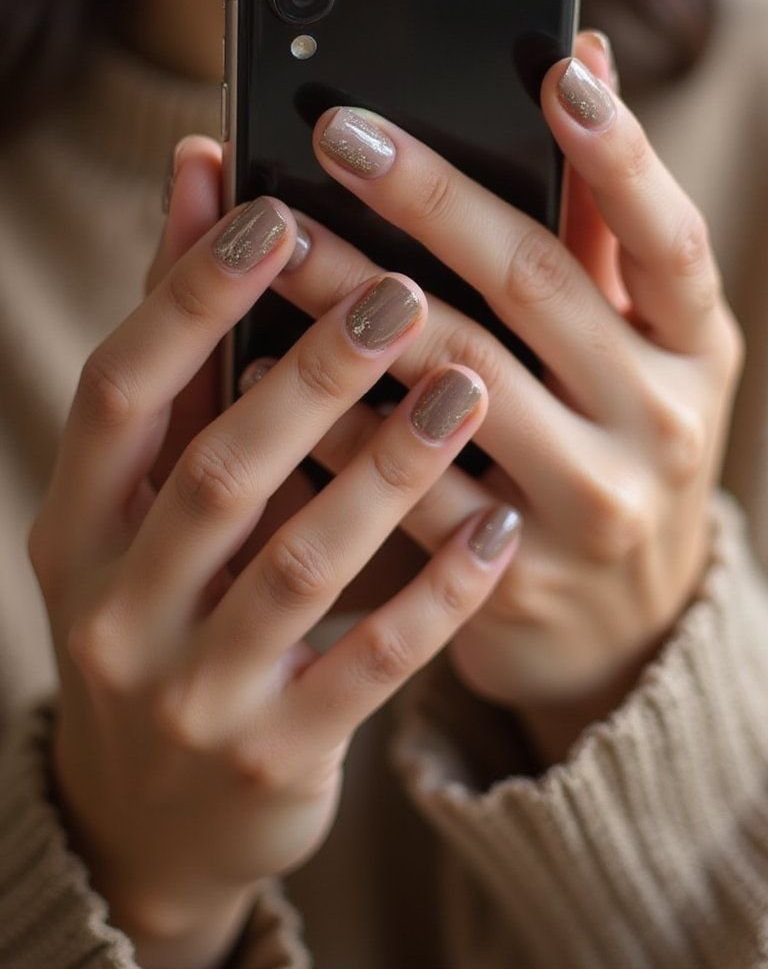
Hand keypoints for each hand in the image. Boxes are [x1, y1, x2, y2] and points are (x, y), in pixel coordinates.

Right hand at [28, 182, 518, 968]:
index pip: (122, 390)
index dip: (191, 297)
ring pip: (300, 564)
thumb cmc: (160, 604)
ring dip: (387, 467)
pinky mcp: (274, 756)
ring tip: (467, 383)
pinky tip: (495, 522)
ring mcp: (191, 693)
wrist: (149, 813)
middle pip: (219, 471)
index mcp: (77, 521)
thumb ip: (181, 342)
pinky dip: (435, 592)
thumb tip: (198, 168)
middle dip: (312, 374)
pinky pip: (369, 665)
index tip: (274, 211)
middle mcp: (115, 606)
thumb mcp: (141, 493)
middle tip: (403, 291)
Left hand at [269, 33, 743, 764]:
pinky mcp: (514, 576)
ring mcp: (592, 505)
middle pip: (536, 288)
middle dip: (430, 200)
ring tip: (273, 239)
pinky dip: (333, 420)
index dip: (619, 151)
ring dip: (354, 300)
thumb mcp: (642, 341)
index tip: (553, 70)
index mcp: (694, 346)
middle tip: (336, 132)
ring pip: (455, 380)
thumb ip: (603, 214)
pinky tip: (262, 367)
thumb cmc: (619, 441)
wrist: (623, 629)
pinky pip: (406, 483)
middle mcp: (659, 421)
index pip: (667, 236)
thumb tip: (583, 56)